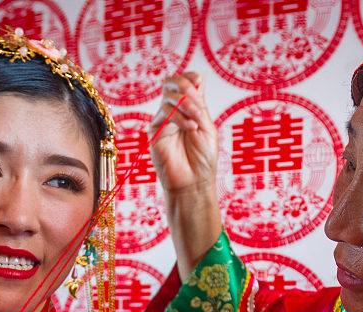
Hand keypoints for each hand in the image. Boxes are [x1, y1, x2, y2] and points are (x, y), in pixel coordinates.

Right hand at [149, 72, 216, 193]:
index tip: (199, 84)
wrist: (194, 182)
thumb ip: (200, 105)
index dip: (190, 78)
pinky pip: (164, 113)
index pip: (185, 82)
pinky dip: (179, 117)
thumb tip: (197, 81)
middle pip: (171, 83)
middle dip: (184, 85)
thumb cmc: (203, 159)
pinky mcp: (155, 131)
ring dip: (185, 104)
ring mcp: (163, 121)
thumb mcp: (207, 127)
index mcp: (188, 110)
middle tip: (196, 99)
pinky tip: (190, 128)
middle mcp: (174, 113)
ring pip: (167, 96)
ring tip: (196, 121)